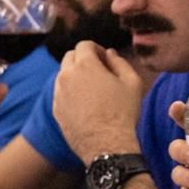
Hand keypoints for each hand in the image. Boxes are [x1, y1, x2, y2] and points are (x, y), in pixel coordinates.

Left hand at [54, 42, 142, 157]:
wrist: (107, 144)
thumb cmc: (123, 111)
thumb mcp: (132, 82)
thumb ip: (120, 62)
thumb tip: (110, 53)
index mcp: (84, 64)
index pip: (84, 44)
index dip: (97, 49)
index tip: (106, 60)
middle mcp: (66, 75)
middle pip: (70, 56)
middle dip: (83, 59)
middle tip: (99, 72)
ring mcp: (58, 93)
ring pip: (63, 75)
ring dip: (75, 75)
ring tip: (92, 89)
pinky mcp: (56, 109)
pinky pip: (61, 93)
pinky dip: (70, 92)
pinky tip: (85, 104)